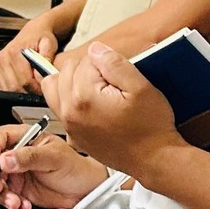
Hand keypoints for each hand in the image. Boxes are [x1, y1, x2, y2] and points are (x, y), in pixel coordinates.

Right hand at [0, 18, 59, 91]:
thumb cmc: (42, 37)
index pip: (25, 80)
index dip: (36, 88)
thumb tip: (41, 75)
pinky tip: (22, 84)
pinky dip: (13, 89)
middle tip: (39, 88)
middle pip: (15, 87)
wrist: (34, 31)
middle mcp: (3, 58)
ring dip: (21, 91)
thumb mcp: (49, 44)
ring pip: (8, 89)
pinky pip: (3, 86)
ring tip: (32, 85)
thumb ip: (47, 58)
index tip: (44, 88)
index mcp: (15, 52)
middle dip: (29, 91)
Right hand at [0, 124, 109, 208]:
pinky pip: (3, 196)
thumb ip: (30, 157)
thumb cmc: (75, 168)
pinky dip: (9, 202)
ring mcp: (14, 172)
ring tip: (15, 201)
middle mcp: (15, 153)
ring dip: (0, 193)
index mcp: (24, 137)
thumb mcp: (55, 158)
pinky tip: (23, 205)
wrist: (85, 191)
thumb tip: (5, 159)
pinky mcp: (17, 189)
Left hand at [55, 42, 182, 176]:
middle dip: (87, 69)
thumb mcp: (141, 87)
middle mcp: (70, 112)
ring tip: (96, 87)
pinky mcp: (74, 135)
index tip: (120, 74)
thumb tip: (96, 50)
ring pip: (55, 87)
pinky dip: (70, 98)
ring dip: (73, 81)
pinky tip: (90, 102)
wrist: (154, 159)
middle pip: (67, 70)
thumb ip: (115, 63)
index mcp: (84, 97)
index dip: (106, 62)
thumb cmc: (151, 129)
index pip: (86, 60)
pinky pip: (59, 107)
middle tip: (111, 80)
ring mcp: (70, 125)